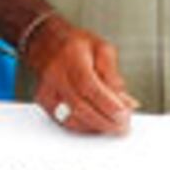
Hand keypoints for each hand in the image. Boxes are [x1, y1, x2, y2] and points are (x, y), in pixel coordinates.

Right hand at [27, 17, 133, 136]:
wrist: (46, 42)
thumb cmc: (75, 45)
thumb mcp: (102, 49)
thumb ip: (113, 76)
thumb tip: (124, 101)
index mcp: (71, 57)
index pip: (88, 85)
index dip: (107, 103)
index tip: (124, 113)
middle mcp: (56, 74)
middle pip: (80, 105)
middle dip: (105, 120)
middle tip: (123, 125)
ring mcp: (47, 90)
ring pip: (72, 118)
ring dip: (96, 126)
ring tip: (113, 125)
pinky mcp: (44, 101)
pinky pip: (65, 121)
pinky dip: (85, 126)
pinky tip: (97, 123)